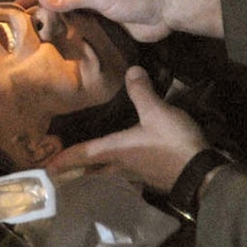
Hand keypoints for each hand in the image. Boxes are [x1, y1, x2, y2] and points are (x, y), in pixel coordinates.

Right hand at [21, 0, 221, 42]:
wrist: (165, 10)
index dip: (24, 0)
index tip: (4, 16)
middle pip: (51, 8)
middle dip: (33, 19)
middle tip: (15, 41)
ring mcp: (93, 15)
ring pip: (65, 23)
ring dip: (50, 33)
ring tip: (32, 53)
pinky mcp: (104, 30)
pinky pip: (80, 36)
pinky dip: (68, 43)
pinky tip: (61, 57)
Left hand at [48, 66, 205, 192]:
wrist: (201, 174)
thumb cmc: (172, 144)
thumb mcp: (157, 112)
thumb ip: (142, 91)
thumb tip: (131, 70)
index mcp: (115, 150)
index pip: (83, 154)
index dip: (64, 159)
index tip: (45, 167)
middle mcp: (120, 166)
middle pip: (93, 168)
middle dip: (77, 168)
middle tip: (61, 166)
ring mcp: (136, 174)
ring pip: (109, 171)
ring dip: (96, 168)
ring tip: (88, 162)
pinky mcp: (151, 176)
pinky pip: (126, 172)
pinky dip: (116, 166)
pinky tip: (123, 159)